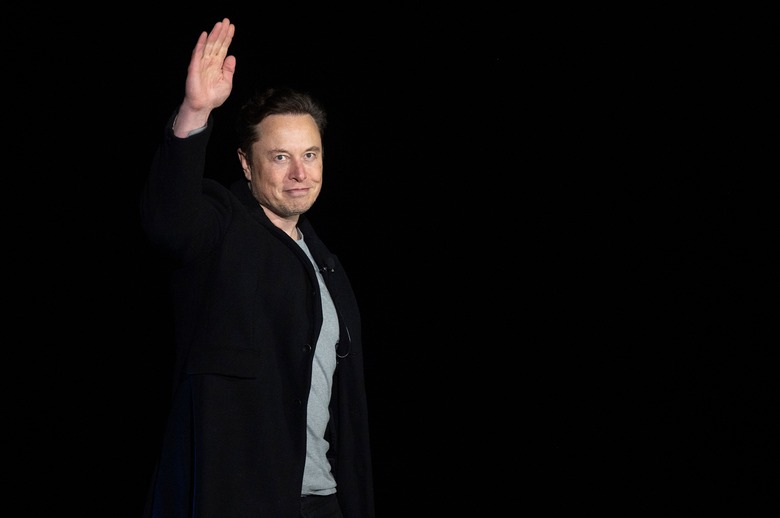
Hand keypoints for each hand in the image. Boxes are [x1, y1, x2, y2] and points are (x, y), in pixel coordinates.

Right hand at [174, 18, 235, 135]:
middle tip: (226, 21)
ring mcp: (202, 63)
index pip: (223, 48)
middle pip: (216, 43)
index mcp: (217, 65)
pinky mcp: (195, 66)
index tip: (231, 27)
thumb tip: (232, 56)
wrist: (203, 105)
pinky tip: (204, 35)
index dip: (227, 37)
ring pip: (208, 45)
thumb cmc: (213, 96)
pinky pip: (197, 53)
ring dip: (214, 34)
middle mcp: (210, 61)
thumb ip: (229, 69)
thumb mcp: (227, 82)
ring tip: (219, 24)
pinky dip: (200, 43)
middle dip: (221, 32)